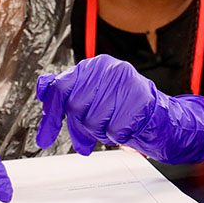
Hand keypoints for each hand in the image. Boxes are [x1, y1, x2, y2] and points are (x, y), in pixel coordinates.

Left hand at [35, 54, 203, 164]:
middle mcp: (111, 69)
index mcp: (96, 65)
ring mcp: (126, 84)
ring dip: (100, 131)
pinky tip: (126, 126)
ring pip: (93, 120)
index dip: (51, 116)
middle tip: (94, 129)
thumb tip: (43, 87)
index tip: (44, 137)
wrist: (161, 116)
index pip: (61, 88)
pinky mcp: (140, 101)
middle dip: (81, 125)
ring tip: (114, 123)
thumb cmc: (125, 106)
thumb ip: (70, 91)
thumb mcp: (95, 93)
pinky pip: (113, 130)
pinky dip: (117, 135)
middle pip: (75, 107)